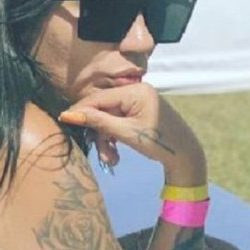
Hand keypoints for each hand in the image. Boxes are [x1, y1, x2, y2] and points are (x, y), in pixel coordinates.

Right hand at [58, 84, 205, 181]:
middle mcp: (137, 91)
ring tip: (111, 159)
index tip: (63, 120)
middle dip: (99, 132)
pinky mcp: (139, 111)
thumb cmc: (159, 143)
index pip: (100, 98)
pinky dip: (114, 136)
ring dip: (106, 139)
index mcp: (136, 91)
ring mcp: (139, 101)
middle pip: (104, 109)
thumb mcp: (126, 133)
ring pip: (109, 117)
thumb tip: (69, 114)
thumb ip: (98, 121)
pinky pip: (118, 120)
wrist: (186, 156)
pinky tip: (115, 152)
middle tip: (97, 151)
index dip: (81, 110)